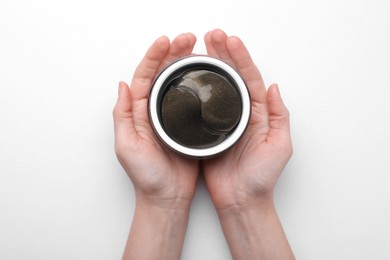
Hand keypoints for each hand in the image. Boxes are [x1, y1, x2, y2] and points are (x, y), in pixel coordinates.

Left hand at [113, 33, 198, 259]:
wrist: (167, 197)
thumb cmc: (146, 176)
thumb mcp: (127, 146)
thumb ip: (123, 115)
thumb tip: (122, 85)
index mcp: (138, 112)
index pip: (144, 76)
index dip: (154, 56)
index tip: (166, 42)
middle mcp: (154, 111)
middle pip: (162, 74)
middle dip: (173, 53)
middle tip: (188, 39)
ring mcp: (172, 117)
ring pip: (178, 83)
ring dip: (186, 63)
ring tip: (197, 49)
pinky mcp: (188, 125)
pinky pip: (192, 99)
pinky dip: (197, 83)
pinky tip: (206, 75)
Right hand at [202, 29, 293, 259]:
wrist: (241, 200)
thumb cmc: (261, 178)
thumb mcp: (279, 146)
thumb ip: (279, 116)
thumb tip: (274, 87)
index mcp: (259, 113)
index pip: (250, 78)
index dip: (240, 58)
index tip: (229, 41)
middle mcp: (241, 114)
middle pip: (232, 77)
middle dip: (223, 54)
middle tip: (211, 37)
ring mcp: (223, 122)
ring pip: (215, 88)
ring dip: (208, 67)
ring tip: (198, 49)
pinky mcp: (207, 132)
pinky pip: (200, 107)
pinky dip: (195, 90)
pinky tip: (188, 78)